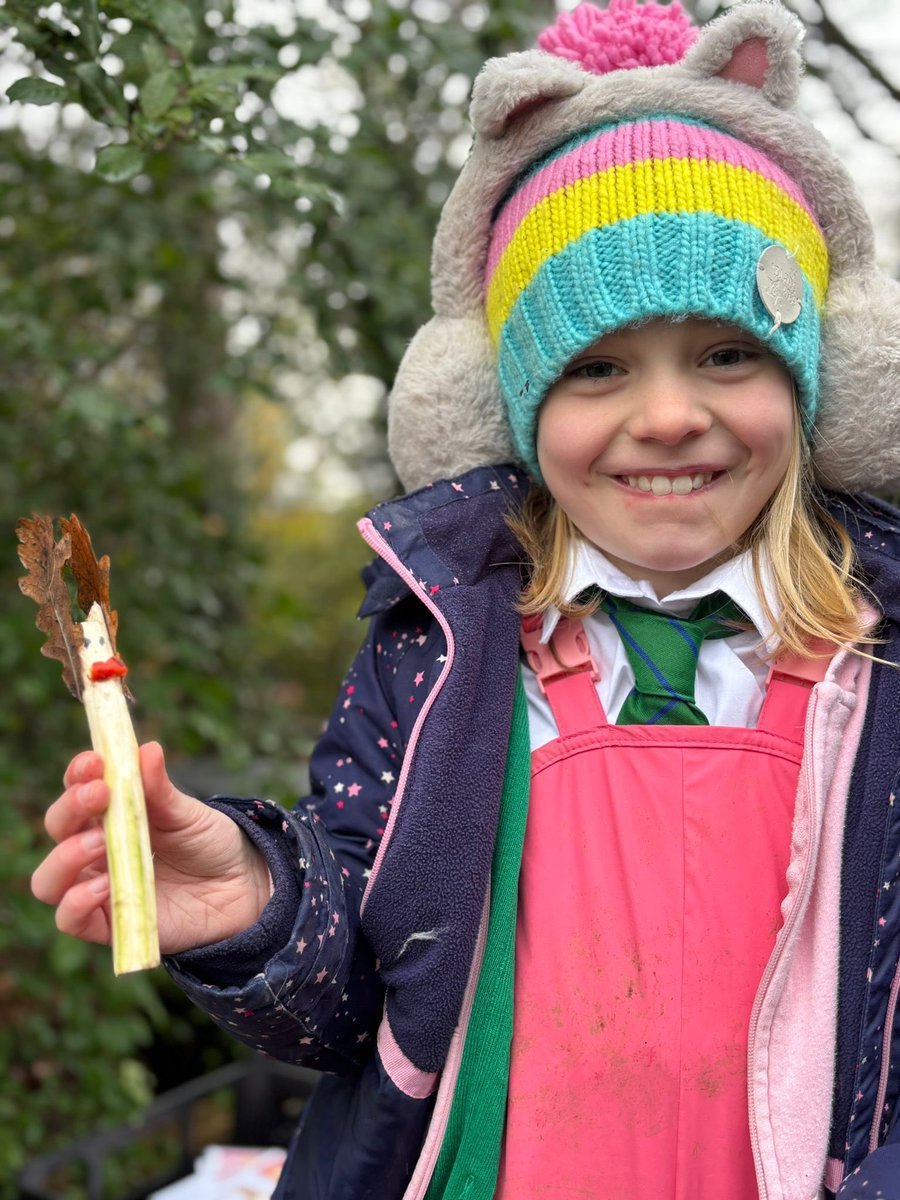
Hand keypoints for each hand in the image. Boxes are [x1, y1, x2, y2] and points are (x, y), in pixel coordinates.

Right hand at [32, 742, 272, 954]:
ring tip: (101, 843)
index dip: (78, 774)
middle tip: (101, 796)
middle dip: (70, 808)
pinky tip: (103, 885)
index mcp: (110, 814)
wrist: (239, 888)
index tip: (95, 762)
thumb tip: (147, 750)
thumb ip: (162, 789)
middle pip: (57, 828)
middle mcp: (95, 850)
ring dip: (65, 857)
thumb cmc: (207, 843)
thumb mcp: (188, 813)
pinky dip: (76, 902)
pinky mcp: (108, 924)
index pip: (76, 790)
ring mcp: (98, 887)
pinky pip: (69, 919)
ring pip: (48, 879)